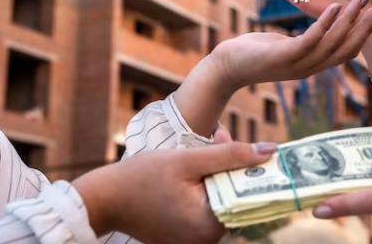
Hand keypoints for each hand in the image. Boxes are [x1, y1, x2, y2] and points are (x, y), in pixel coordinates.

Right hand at [73, 141, 276, 243]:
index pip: (247, 196)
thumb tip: (270, 152)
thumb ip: (231, 155)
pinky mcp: (184, 235)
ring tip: (208, 144)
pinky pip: (205, 206)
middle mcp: (205, 239)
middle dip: (231, 165)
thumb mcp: (189, 160)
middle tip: (221, 137)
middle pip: (233, 197)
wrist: (101, 199)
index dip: (252, 169)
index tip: (256, 149)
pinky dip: (204, 184)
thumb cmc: (141, 178)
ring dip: (217, 172)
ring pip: (220, 198)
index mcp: (209, 226)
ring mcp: (194, 240)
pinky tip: (195, 164)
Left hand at [212, 0, 371, 86]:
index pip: (348, 50)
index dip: (367, 33)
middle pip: (348, 47)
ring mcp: (299, 64)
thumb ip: (307, 41)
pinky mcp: (284, 58)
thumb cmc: (256, 53)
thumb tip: (321, 31)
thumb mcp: (287, 46)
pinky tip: (334, 5)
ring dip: (350, 19)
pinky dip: (325, 23)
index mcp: (314, 62)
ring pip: (332, 41)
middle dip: (368, 26)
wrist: (228, 66)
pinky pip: (310, 39)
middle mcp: (311, 66)